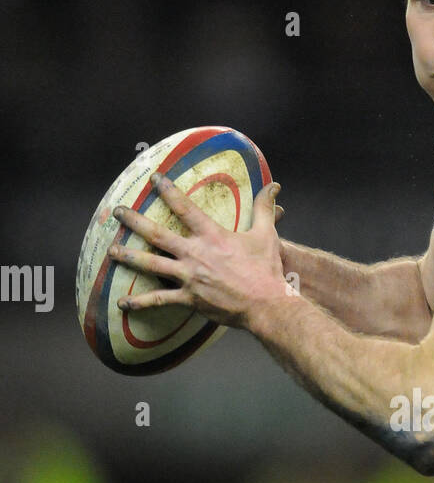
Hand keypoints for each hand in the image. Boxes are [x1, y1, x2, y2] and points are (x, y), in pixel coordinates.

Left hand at [111, 175, 289, 329]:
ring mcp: (189, 277)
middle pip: (157, 234)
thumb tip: (273, 186)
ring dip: (129, 257)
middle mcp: (195, 254)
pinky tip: (123, 303)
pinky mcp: (189, 299)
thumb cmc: (266, 269)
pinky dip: (140, 302)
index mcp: (212, 236)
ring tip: (111, 251)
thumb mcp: (266, 234)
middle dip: (134, 221)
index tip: (154, 178)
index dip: (167, 190)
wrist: (266, 304)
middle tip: (117, 211)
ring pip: (151, 265)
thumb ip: (264, 209)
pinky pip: (159, 300)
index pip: (184, 207)